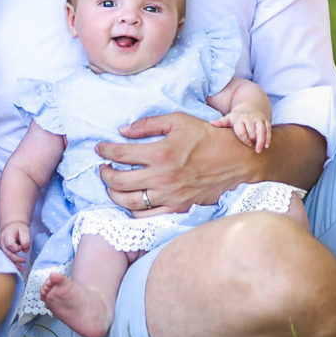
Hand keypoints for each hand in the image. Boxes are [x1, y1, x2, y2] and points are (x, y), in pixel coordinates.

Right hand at [0, 221, 31, 270]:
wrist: (11, 226)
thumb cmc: (17, 228)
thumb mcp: (25, 230)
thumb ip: (26, 240)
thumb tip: (25, 250)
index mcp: (6, 235)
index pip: (10, 245)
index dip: (17, 248)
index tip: (22, 247)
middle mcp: (0, 242)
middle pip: (7, 253)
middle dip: (16, 259)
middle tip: (24, 260)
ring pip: (5, 257)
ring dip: (13, 264)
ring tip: (21, 268)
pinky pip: (5, 258)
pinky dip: (11, 263)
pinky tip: (17, 267)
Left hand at [96, 111, 260, 214]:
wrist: (235, 160)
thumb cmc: (207, 137)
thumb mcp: (178, 120)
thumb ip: (148, 124)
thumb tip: (123, 130)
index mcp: (161, 153)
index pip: (121, 154)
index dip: (105, 150)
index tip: (100, 149)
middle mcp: (162, 177)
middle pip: (119, 181)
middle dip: (105, 174)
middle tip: (103, 167)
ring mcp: (170, 195)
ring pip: (129, 202)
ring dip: (114, 194)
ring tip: (112, 185)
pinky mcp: (178, 207)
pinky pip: (147, 216)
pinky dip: (133, 210)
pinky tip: (131, 200)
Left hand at [215, 108, 272, 152]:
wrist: (250, 107)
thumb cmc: (237, 117)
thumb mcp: (228, 118)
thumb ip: (220, 122)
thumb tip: (210, 123)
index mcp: (239, 119)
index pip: (242, 131)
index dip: (244, 139)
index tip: (246, 145)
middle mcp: (249, 118)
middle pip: (252, 132)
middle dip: (252, 140)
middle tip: (252, 147)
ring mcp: (258, 119)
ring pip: (261, 130)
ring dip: (261, 141)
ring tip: (259, 150)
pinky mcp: (265, 120)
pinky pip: (268, 130)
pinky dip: (268, 138)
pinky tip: (267, 146)